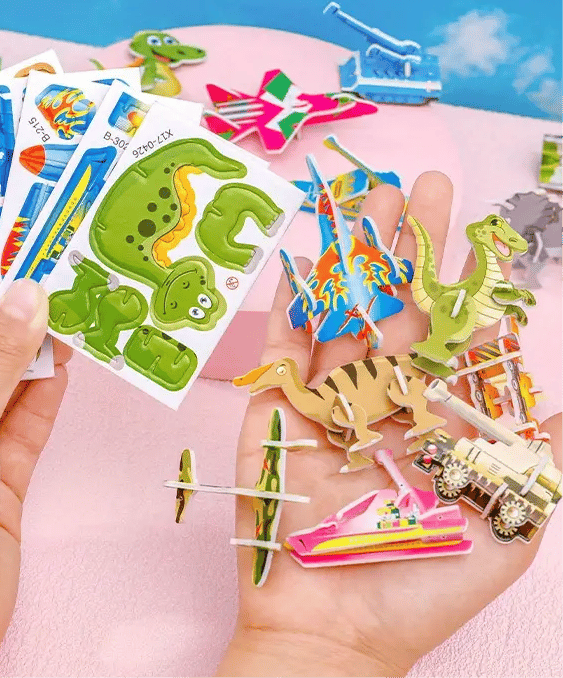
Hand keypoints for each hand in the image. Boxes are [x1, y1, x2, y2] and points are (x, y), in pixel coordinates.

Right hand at [217, 175, 560, 676]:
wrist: (334, 629)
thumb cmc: (421, 584)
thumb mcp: (506, 523)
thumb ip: (537, 458)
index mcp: (434, 418)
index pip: (453, 336)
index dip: (469, 284)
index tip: (486, 238)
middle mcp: (382, 397)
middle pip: (397, 306)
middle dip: (412, 246)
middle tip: (426, 185)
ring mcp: (327, 398)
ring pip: (342, 311)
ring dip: (355, 257)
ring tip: (371, 201)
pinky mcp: (277, 409)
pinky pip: (284, 346)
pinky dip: (290, 303)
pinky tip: (303, 260)